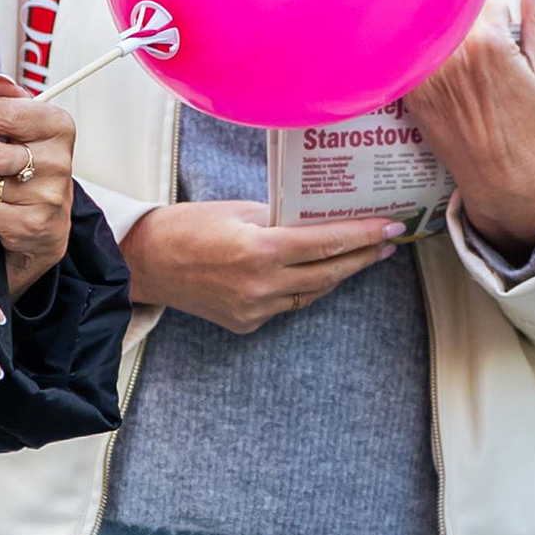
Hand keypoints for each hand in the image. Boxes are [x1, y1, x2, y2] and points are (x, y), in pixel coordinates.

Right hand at [122, 200, 405, 334]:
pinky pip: (288, 304)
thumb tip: (319, 218)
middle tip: (388, 242)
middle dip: (362, 257)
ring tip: (362, 256)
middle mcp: (260, 286)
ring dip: (338, 274)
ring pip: (311, 293)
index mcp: (259, 251)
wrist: (144, 263)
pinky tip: (318, 272)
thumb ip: (281, 218)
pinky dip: (305, 287)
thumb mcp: (239, 210)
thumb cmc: (187, 226)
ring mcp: (254, 310)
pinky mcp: (246, 324)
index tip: (391, 227)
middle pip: (328, 274)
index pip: (325, 243)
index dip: (363, 235)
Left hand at [400, 0, 534, 262]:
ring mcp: (428, 74)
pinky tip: (442, 76)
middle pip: (454, 11)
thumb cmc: (528, 125)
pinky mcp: (412, 93)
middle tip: (482, 49)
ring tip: (465, 65)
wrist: (503, 174)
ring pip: (431, 30)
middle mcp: (452, 54)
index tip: (502, 33)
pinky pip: (413, 57)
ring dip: (443, 35)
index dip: (496, 14)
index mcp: (488, 42)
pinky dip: (424, 58)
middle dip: (468, 20)